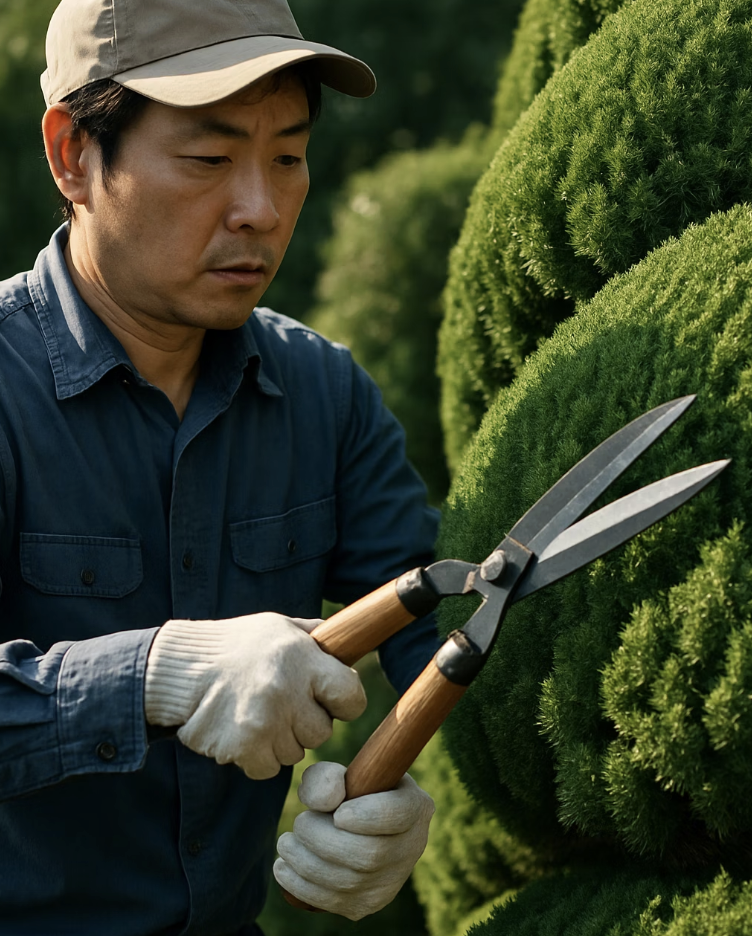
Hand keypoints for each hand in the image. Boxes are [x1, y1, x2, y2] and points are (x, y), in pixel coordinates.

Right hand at [144, 614, 365, 779]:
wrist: (179, 668)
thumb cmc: (235, 645)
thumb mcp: (279, 626)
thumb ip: (315, 638)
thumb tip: (349, 640)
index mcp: (303, 658)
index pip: (351, 697)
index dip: (341, 701)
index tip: (327, 698)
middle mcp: (288, 691)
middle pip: (322, 731)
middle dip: (304, 722)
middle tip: (278, 702)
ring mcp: (266, 722)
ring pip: (295, 752)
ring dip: (279, 740)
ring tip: (255, 712)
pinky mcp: (244, 748)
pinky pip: (268, 769)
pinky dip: (257, 757)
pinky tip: (241, 731)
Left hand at [274, 761, 434, 919]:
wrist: (360, 827)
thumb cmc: (351, 792)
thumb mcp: (343, 774)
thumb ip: (327, 778)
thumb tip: (323, 801)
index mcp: (415, 806)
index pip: (398, 815)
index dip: (367, 816)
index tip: (338, 813)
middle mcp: (412, 847)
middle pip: (368, 854)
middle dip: (322, 839)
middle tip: (299, 823)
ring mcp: (392, 881)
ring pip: (348, 882)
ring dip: (306, 862)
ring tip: (286, 843)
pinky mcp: (368, 904)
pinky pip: (334, 901)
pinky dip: (301, 886)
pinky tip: (284, 867)